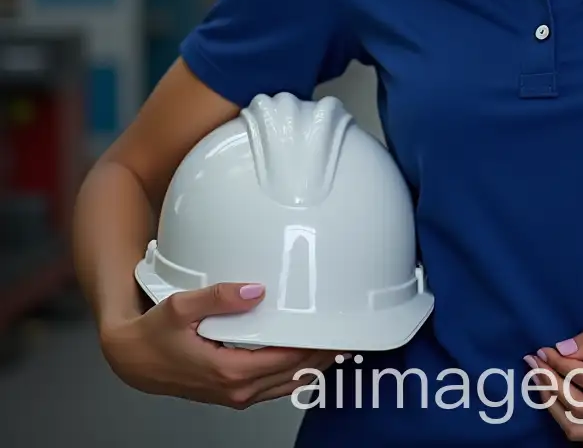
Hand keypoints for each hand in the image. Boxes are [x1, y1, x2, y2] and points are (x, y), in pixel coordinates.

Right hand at [100, 283, 339, 408]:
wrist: (131, 359)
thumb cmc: (154, 335)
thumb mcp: (182, 307)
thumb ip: (220, 297)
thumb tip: (256, 290)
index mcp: (227, 371)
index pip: (285, 361)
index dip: (314, 346)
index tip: (336, 331)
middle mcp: (235, 389)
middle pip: (292, 376)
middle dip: (321, 358)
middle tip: (347, 336)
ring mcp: (234, 394)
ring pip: (285, 387)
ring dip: (311, 369)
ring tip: (336, 347)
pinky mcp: (231, 391)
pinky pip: (272, 387)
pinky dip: (293, 374)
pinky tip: (305, 359)